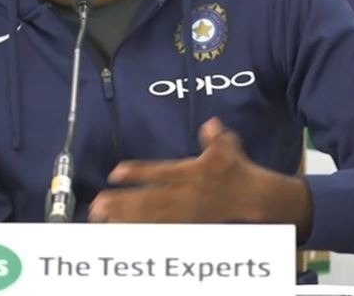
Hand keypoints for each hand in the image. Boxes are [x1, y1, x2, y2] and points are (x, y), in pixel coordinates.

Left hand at [88, 117, 310, 229]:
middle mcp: (186, 195)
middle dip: (122, 204)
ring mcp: (186, 213)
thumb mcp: (229, 147)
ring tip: (101, 218)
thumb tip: (211, 123)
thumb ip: (216, 136)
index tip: (115, 173)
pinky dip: (140, 230)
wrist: (256, 199)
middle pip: (149, 201)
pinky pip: (160, 230)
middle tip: (97, 205)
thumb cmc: (237, 169)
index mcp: (193, 173)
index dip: (137, 173)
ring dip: (125, 218)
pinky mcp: (187, 225)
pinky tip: (121, 230)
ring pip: (151, 218)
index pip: (160, 173)